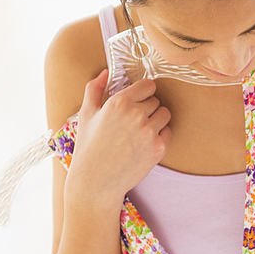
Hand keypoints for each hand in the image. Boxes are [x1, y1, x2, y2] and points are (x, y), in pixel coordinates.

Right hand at [69, 68, 171, 200]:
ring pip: (165, 114)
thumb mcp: (86, 114)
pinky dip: (159, 136)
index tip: (137, 100)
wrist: (96, 181)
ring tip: (139, 131)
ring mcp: (149, 132)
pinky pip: (168, 132)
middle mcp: (136, 114)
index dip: (143, 92)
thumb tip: (106, 72)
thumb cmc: (88, 147)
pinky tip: (143, 143)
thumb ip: (94, 89)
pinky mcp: (158, 148)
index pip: (148, 85)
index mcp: (119, 102)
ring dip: (156, 120)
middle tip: (133, 121)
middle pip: (156, 100)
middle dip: (147, 107)